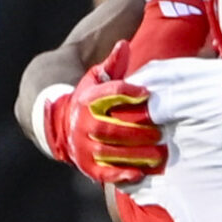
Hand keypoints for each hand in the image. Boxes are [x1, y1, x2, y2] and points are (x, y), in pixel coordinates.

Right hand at [41, 41, 165, 185]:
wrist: (62, 124)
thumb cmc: (90, 99)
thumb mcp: (97, 79)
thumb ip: (113, 65)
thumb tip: (124, 45)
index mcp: (86, 100)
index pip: (108, 94)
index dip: (128, 92)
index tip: (148, 94)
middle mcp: (82, 124)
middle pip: (109, 128)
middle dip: (136, 131)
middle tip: (160, 132)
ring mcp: (82, 146)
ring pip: (108, 152)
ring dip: (134, 154)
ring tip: (158, 154)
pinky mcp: (87, 166)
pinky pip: (103, 173)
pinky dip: (121, 175)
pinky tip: (140, 173)